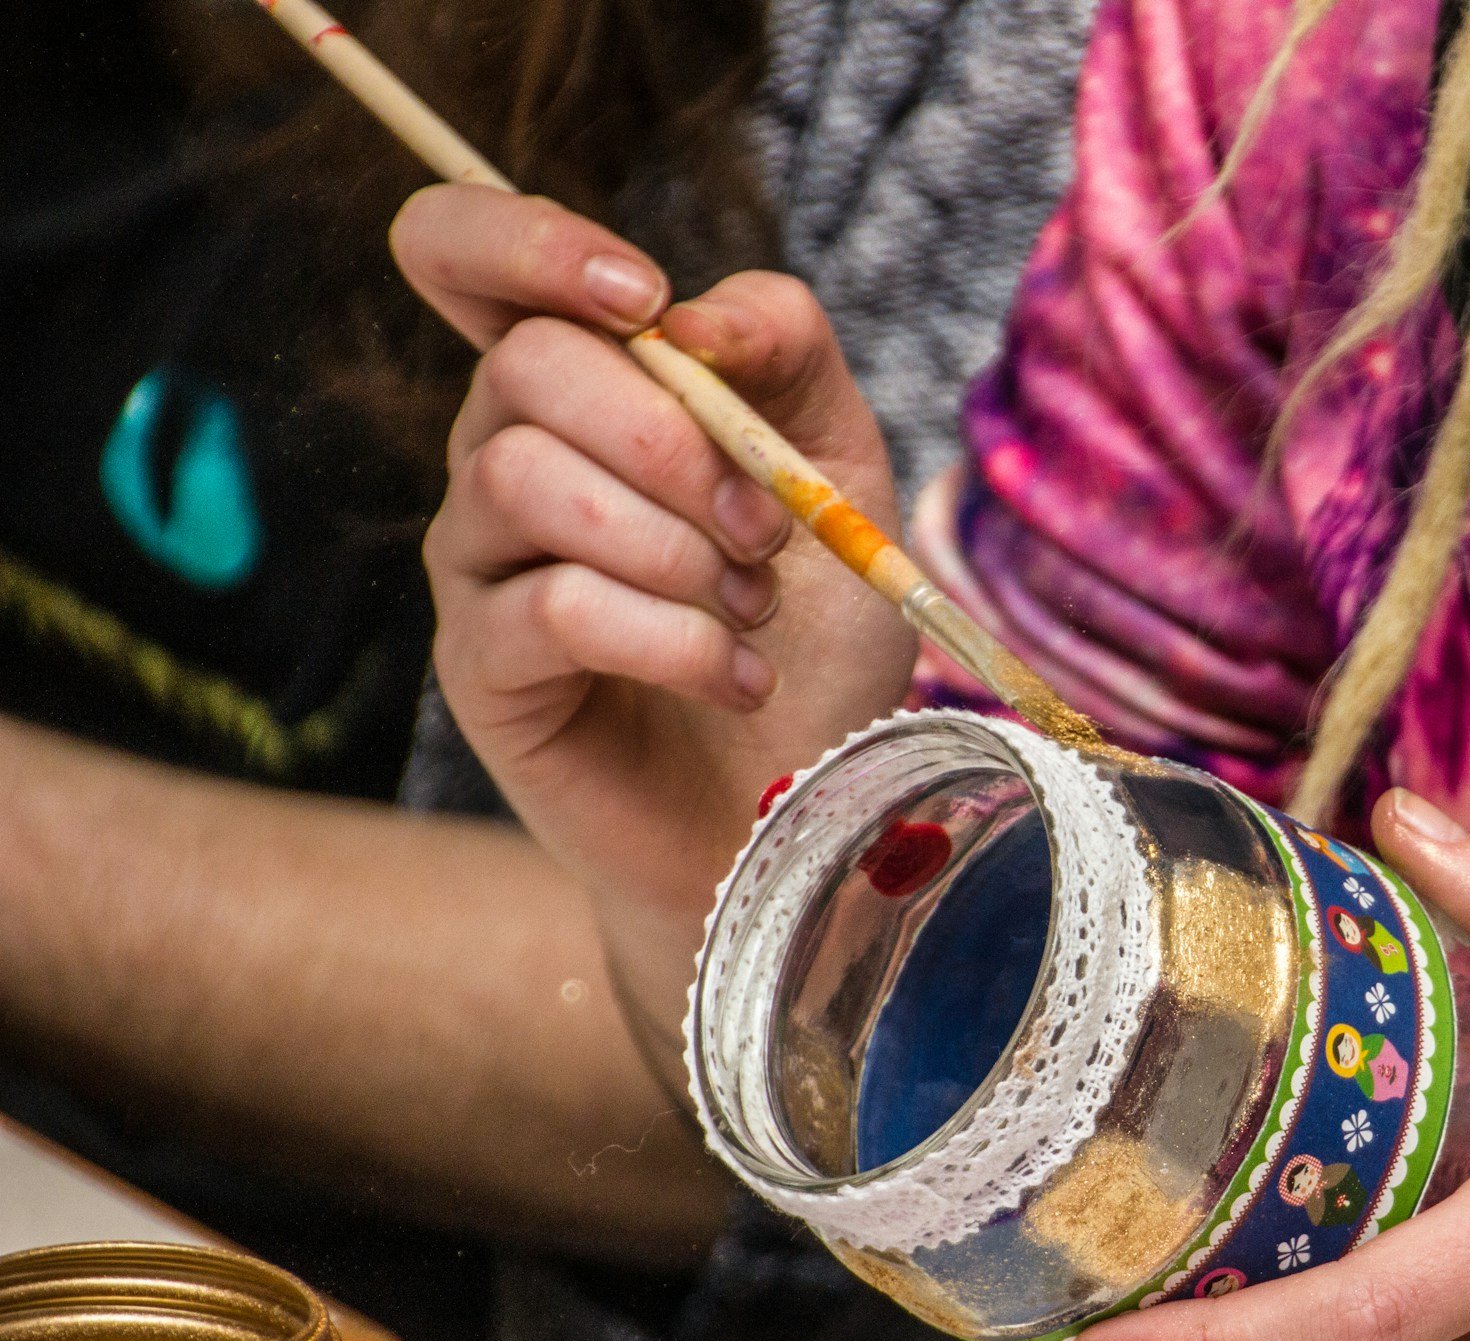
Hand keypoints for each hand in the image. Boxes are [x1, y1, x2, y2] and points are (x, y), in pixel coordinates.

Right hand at [393, 186, 916, 1034]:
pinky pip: (555, 608)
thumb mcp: (840, 469)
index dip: (526, 243)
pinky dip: (672, 640)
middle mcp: (503, 457)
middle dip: (673, 440)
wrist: (803, 805)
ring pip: (529, 481)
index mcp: (580, 388)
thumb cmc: (815, 634)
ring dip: (676, 547)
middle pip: (525, 367)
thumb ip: (784, 352)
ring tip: (754, 615)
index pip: (465, 255)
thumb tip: (690, 316)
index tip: (646, 302)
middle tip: (765, 530)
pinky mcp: (482, 666)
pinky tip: (736, 680)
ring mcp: (479, 563)